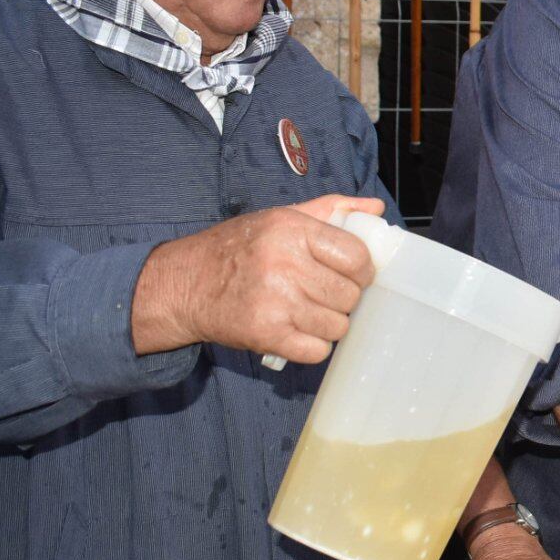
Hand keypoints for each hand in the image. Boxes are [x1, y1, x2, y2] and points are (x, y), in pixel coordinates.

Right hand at [133, 194, 384, 361]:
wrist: (184, 284)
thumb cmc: (238, 249)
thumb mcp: (281, 217)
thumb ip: (331, 209)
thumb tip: (375, 208)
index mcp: (291, 230)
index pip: (357, 257)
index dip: (361, 270)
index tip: (351, 274)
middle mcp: (283, 264)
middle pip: (350, 295)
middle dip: (342, 298)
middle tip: (323, 294)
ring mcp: (275, 302)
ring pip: (337, 325)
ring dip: (328, 323)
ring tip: (307, 312)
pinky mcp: (266, 335)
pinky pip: (317, 351)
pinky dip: (312, 345)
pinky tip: (296, 331)